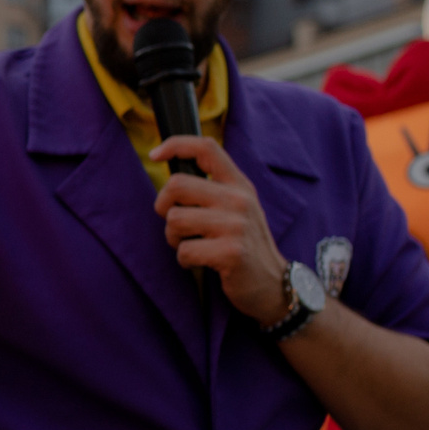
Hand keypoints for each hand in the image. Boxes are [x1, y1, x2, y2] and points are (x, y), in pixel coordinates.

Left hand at [152, 135, 289, 322]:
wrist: (273, 284)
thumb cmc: (244, 245)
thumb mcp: (238, 208)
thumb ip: (212, 190)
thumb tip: (171, 178)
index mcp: (239, 185)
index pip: (207, 148)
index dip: (176, 145)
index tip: (155, 155)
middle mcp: (239, 200)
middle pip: (177, 185)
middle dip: (163, 207)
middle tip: (175, 224)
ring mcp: (236, 226)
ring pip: (175, 219)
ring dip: (173, 238)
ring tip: (192, 245)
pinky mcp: (230, 252)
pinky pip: (184, 250)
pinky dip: (184, 260)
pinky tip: (201, 263)